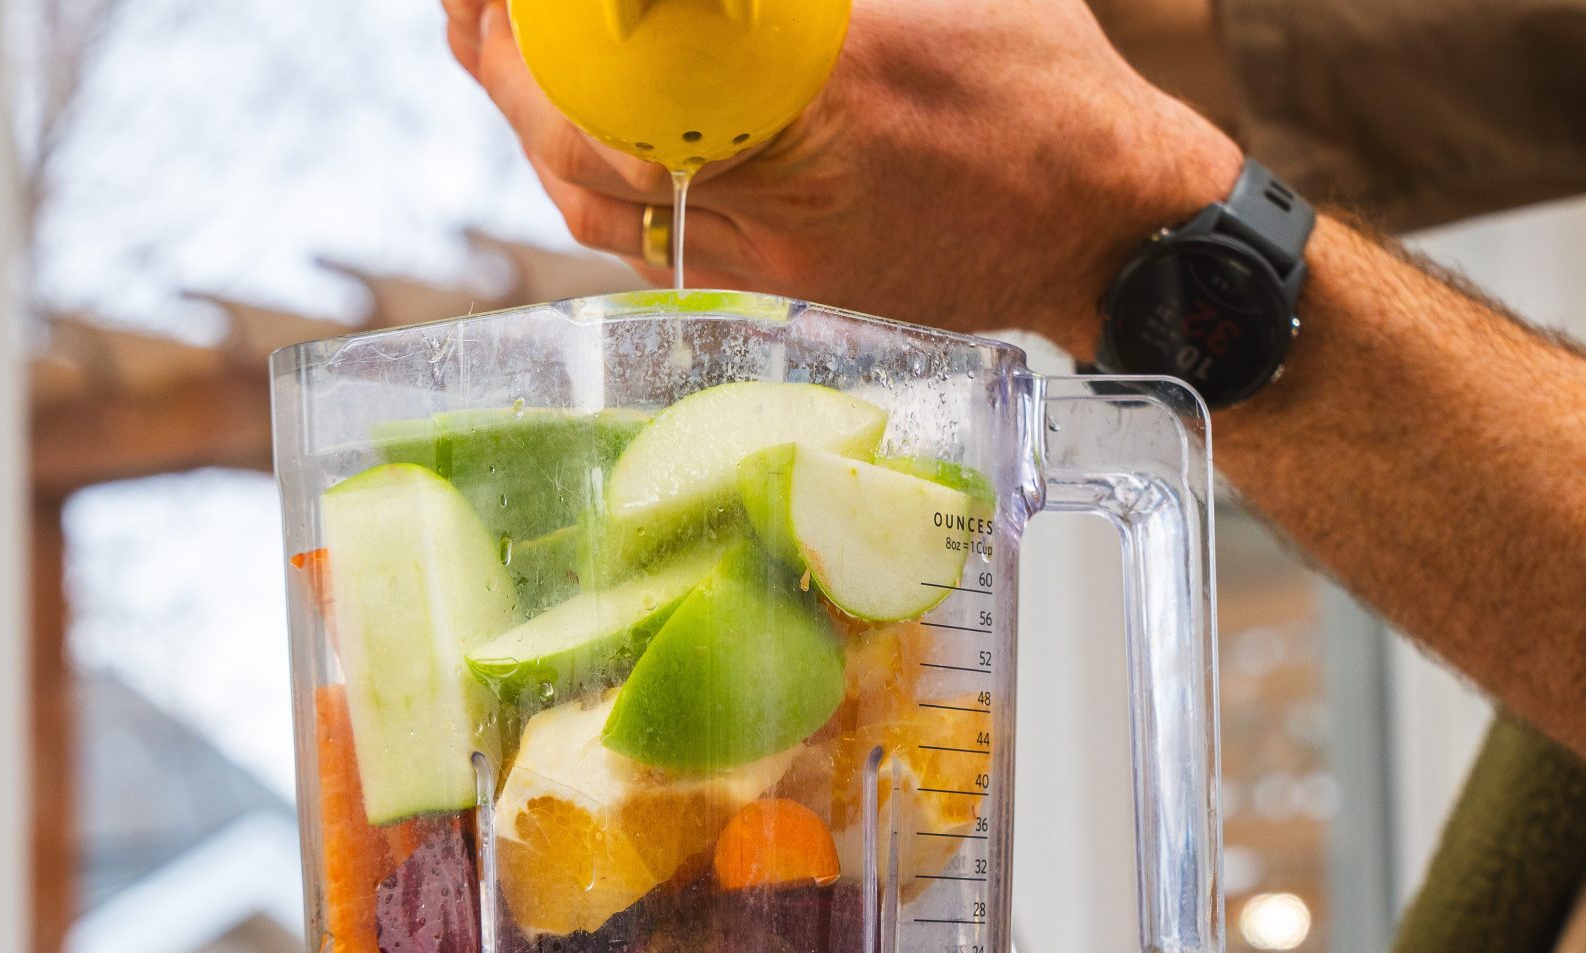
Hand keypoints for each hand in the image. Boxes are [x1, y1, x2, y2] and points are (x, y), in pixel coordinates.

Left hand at [447, 0, 1239, 356]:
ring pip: (597, 203)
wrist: (1110, 230)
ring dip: (532, 125)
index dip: (550, 29)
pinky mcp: (769, 291)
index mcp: (820, 94)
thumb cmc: (1046, 92)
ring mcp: (765, 259)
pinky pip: (644, 237)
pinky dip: (587, 176)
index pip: (637, 59)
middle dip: (510, 65)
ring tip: (496, 48)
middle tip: (475, 3)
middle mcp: (774, 192)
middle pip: (583, 140)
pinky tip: (568, 126)